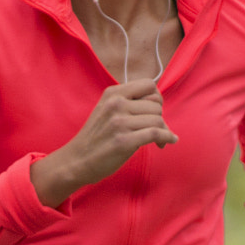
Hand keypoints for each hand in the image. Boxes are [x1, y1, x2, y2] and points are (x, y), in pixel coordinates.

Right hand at [32, 79, 176, 204]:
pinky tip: (167, 142)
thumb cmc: (97, 137)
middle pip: (156, 104)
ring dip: (164, 131)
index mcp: (113, 93)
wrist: (78, 160)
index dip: (156, 98)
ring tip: (158, 140)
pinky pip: (156, 133)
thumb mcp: (107, 110)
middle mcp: (116, 104)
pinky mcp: (124, 141)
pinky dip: (167, 138)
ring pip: (158, 119)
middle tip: (156, 130)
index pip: (149, 85)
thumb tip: (159, 104)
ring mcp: (119, 122)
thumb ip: (128, 102)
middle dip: (160, 118)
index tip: (154, 112)